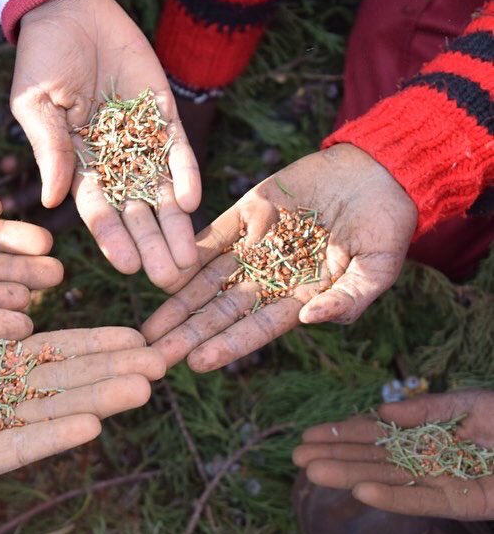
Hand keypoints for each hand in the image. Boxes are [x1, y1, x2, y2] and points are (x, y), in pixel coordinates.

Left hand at [0, 307, 165, 489]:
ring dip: (95, 401)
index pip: (52, 350)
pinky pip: (15, 445)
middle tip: (160, 364)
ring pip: (49, 412)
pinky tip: (89, 425)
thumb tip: (27, 322)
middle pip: (63, 382)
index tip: (135, 337)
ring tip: (140, 389)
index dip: (93, 344)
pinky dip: (51, 435)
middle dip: (110, 372)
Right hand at [11, 0, 199, 288]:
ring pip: (163, 192)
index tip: (129, 267)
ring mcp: (142, 141)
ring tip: (191, 258)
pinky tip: (193, 200)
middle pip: (136, 212)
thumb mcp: (35, 104)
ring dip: (177, 224)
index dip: (113, 239)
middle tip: (171, 278)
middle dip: (153, 245)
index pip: (98, 211)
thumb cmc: (42, 59)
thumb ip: (49, 149)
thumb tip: (53, 200)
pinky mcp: (165, 116)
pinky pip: (178, 151)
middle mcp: (114, 162)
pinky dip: (186, 173)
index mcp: (78, 166)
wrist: (72, 12)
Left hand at [142, 144, 416, 369]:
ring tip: (148, 328)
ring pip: (208, 279)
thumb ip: (349, 298)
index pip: (256, 327)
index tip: (196, 362)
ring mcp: (254, 245)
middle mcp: (270, 276)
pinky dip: (187, 254)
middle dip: (189, 334)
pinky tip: (161, 273)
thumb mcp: (379, 268)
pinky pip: (210, 237)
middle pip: (222, 310)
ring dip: (179, 302)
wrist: (378, 171)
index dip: (227, 345)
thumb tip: (310, 319)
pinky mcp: (245, 213)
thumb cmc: (386, 226)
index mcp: (299, 296)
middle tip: (153, 356)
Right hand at [293, 390, 493, 519]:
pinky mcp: (471, 504)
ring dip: (352, 476)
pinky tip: (362, 490)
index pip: (380, 435)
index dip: (344, 433)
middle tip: (297, 457)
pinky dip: (394, 498)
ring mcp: (451, 483)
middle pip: (377, 459)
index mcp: (434, 434)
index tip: (309, 434)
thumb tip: (381, 414)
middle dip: (337, 457)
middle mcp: (435, 460)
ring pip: (392, 481)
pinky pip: (427, 501)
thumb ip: (426, 411)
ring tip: (313, 472)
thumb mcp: (471, 404)